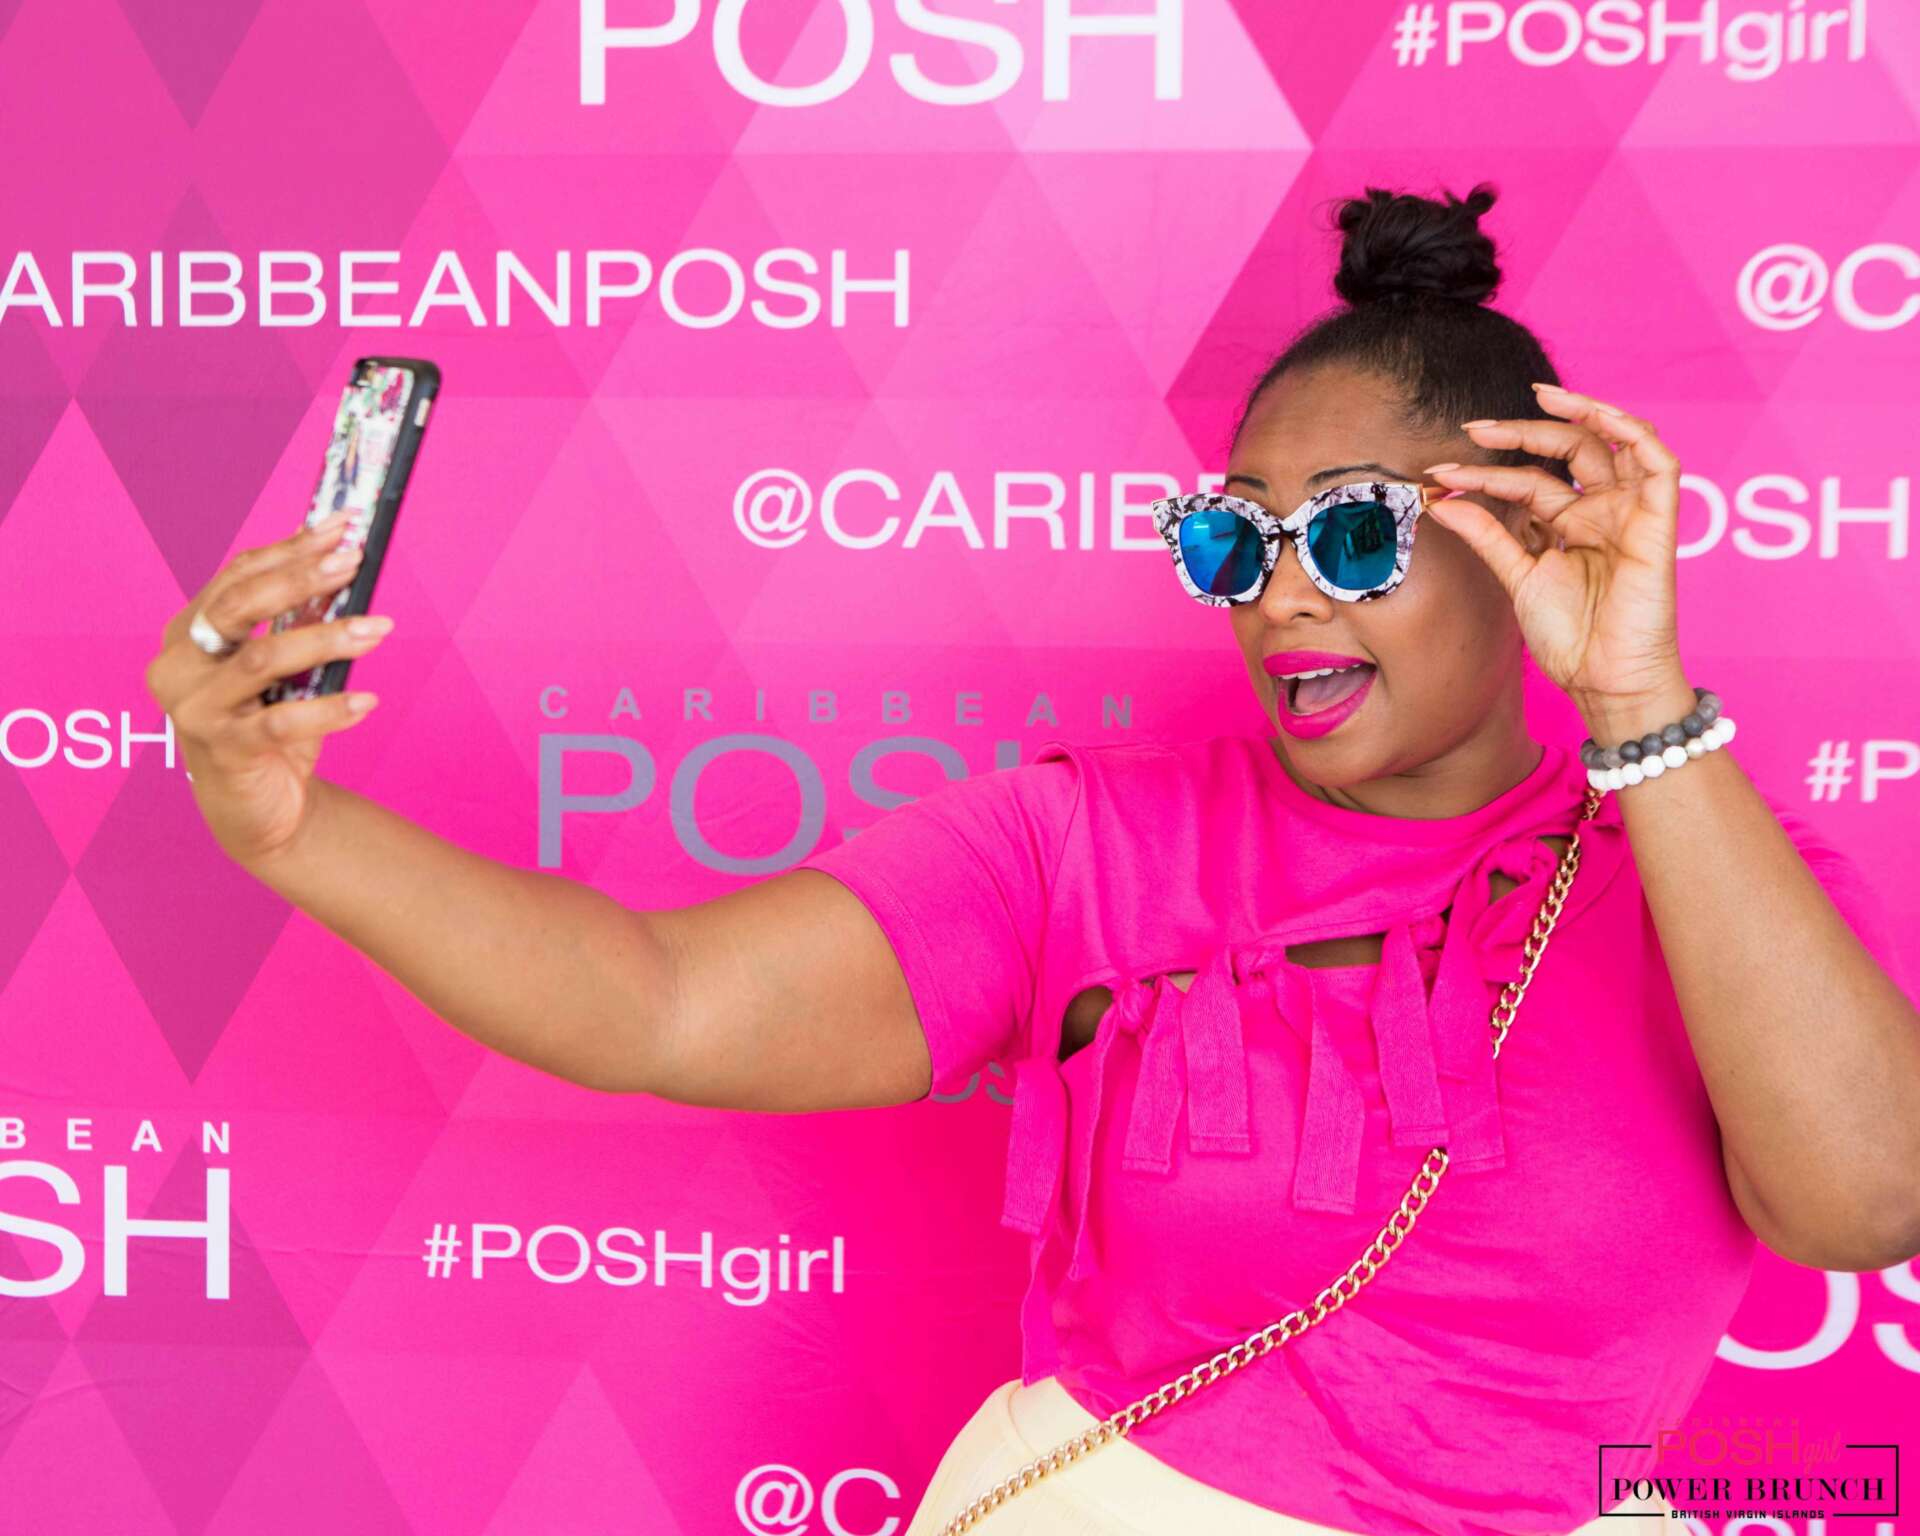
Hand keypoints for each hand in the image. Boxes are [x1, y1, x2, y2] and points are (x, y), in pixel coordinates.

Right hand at [144, 513, 393, 868]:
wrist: (258, 809)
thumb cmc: (269, 726)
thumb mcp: (283, 668)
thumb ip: (297, 621)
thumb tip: (340, 560)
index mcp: (187, 633)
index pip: (237, 576)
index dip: (290, 548)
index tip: (341, 526)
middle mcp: (178, 666)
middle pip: (239, 606)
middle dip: (302, 578)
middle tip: (355, 562)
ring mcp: (194, 709)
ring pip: (263, 658)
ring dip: (327, 638)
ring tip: (378, 629)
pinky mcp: (221, 751)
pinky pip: (279, 722)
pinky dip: (329, 709)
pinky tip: (367, 702)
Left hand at [1418, 382, 1695, 741]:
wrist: (1602, 678)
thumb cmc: (1568, 636)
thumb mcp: (1517, 575)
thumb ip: (1487, 535)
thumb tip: (1443, 501)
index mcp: (1569, 524)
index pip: (1527, 482)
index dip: (1484, 475)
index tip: (1439, 476)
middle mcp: (1600, 511)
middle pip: (1566, 452)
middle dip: (1520, 434)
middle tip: (1473, 429)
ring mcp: (1630, 512)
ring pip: (1610, 443)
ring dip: (1575, 415)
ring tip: (1535, 398)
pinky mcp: (1658, 519)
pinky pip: (1658, 461)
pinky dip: (1630, 431)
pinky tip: (1590, 414)